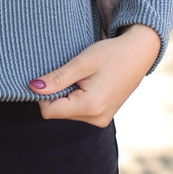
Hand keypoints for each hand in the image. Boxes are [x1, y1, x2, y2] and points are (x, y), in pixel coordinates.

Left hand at [30, 25, 160, 125]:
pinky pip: (78, 110)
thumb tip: (33, 88)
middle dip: (56, 93)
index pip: (49, 111)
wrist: (139, 54)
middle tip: (70, 72)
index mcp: (90, 107)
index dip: (42, 94)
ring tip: (81, 76)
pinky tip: (86, 82)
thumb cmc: (111, 54)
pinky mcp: (102, 116)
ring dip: (66, 94)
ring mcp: (101, 119)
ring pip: (67, 111)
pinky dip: (75, 97)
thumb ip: (57, 78)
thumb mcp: (82, 62)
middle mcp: (96, 119)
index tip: (50, 75)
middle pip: (58, 112)